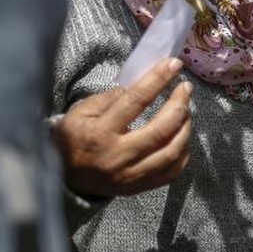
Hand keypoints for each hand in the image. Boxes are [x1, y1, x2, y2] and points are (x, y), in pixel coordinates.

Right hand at [52, 58, 192, 198]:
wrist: (67, 181)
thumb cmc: (74, 140)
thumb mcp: (79, 114)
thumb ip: (107, 99)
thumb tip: (138, 85)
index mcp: (100, 134)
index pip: (136, 101)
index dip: (158, 80)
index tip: (174, 64)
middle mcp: (118, 157)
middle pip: (161, 129)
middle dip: (180, 104)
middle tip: (186, 88)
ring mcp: (131, 175)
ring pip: (172, 152)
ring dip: (186, 127)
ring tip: (186, 110)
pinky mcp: (140, 187)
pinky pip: (173, 171)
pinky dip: (184, 151)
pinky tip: (182, 135)